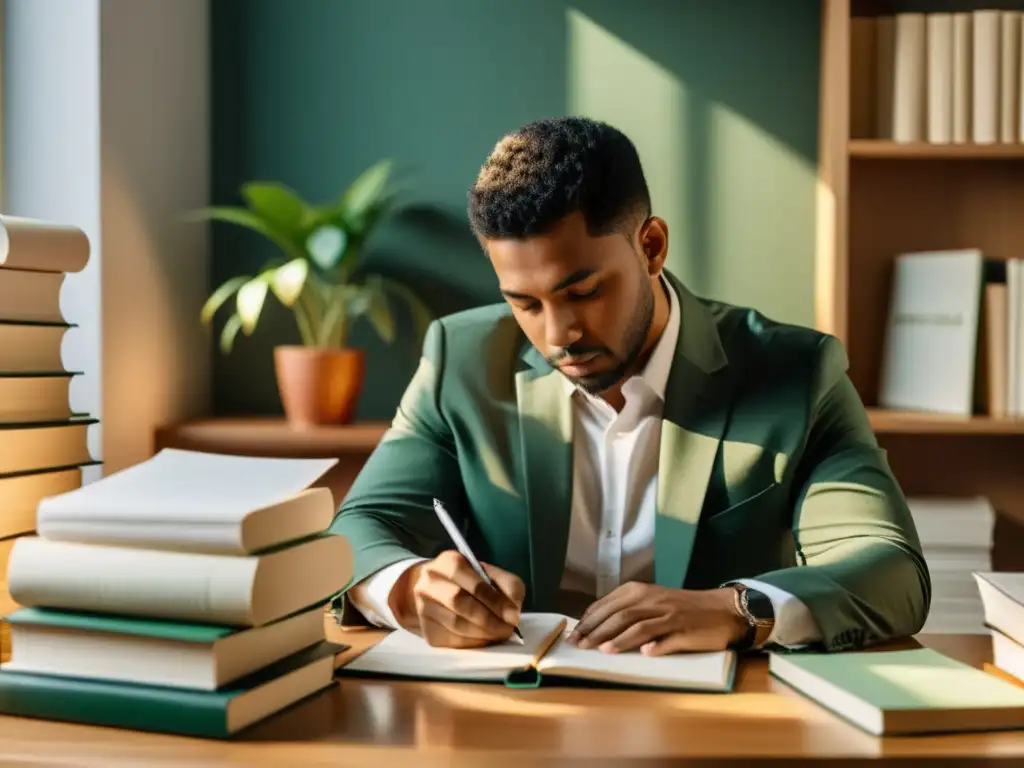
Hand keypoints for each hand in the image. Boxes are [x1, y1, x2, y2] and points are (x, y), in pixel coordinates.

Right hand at [390, 550, 524, 648]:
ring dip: (483, 633)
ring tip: (499, 635)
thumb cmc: (469, 582)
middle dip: (489, 620)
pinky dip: (473, 643)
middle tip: (507, 629)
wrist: (436, 590)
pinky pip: (452, 641)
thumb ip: (509, 586)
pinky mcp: (427, 631)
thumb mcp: (491, 574)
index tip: (513, 616)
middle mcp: (430, 583)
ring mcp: (424, 607)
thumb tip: (513, 613)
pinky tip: (484, 639)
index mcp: (449, 562)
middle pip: (461, 603)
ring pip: (456, 624)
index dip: (495, 601)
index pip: (473, 583)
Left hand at [564, 582, 748, 655]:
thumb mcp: (650, 602)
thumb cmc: (679, 607)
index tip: (573, 635)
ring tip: (603, 650)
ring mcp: (670, 616)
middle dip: (597, 631)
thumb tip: (594, 625)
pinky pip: (668, 638)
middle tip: (580, 646)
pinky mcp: (686, 631)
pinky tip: (645, 654)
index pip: (608, 605)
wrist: (720, 610)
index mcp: (640, 591)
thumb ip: (625, 610)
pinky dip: (656, 646)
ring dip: (621, 639)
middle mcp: (653, 600)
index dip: (589, 620)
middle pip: (620, 615)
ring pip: (640, 625)